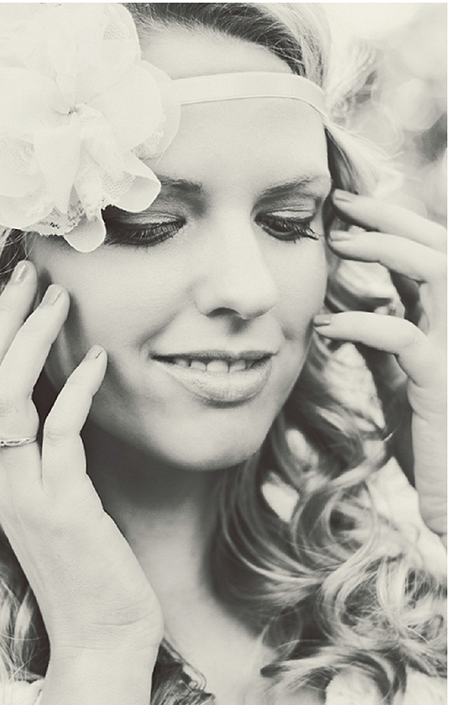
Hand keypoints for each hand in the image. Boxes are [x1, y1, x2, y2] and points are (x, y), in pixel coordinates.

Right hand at [0, 260, 163, 660]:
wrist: (102, 638)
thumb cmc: (91, 571)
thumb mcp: (65, 506)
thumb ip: (55, 459)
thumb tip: (68, 407)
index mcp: (1, 475)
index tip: (20, 295)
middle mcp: (3, 478)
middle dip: (4, 321)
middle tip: (29, 273)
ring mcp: (27, 492)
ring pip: (9, 397)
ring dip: (32, 340)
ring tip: (58, 296)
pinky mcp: (63, 505)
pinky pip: (61, 432)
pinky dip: (78, 390)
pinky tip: (100, 359)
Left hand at [315, 190, 445, 537]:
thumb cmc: (434, 442)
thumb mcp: (402, 382)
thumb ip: (387, 344)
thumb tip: (352, 310)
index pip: (431, 258)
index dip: (395, 228)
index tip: (348, 214)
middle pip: (442, 248)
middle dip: (393, 218)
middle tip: (343, 204)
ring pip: (439, 272)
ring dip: (388, 248)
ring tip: (339, 242)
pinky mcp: (444, 383)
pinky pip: (405, 337)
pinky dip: (361, 324)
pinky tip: (325, 326)